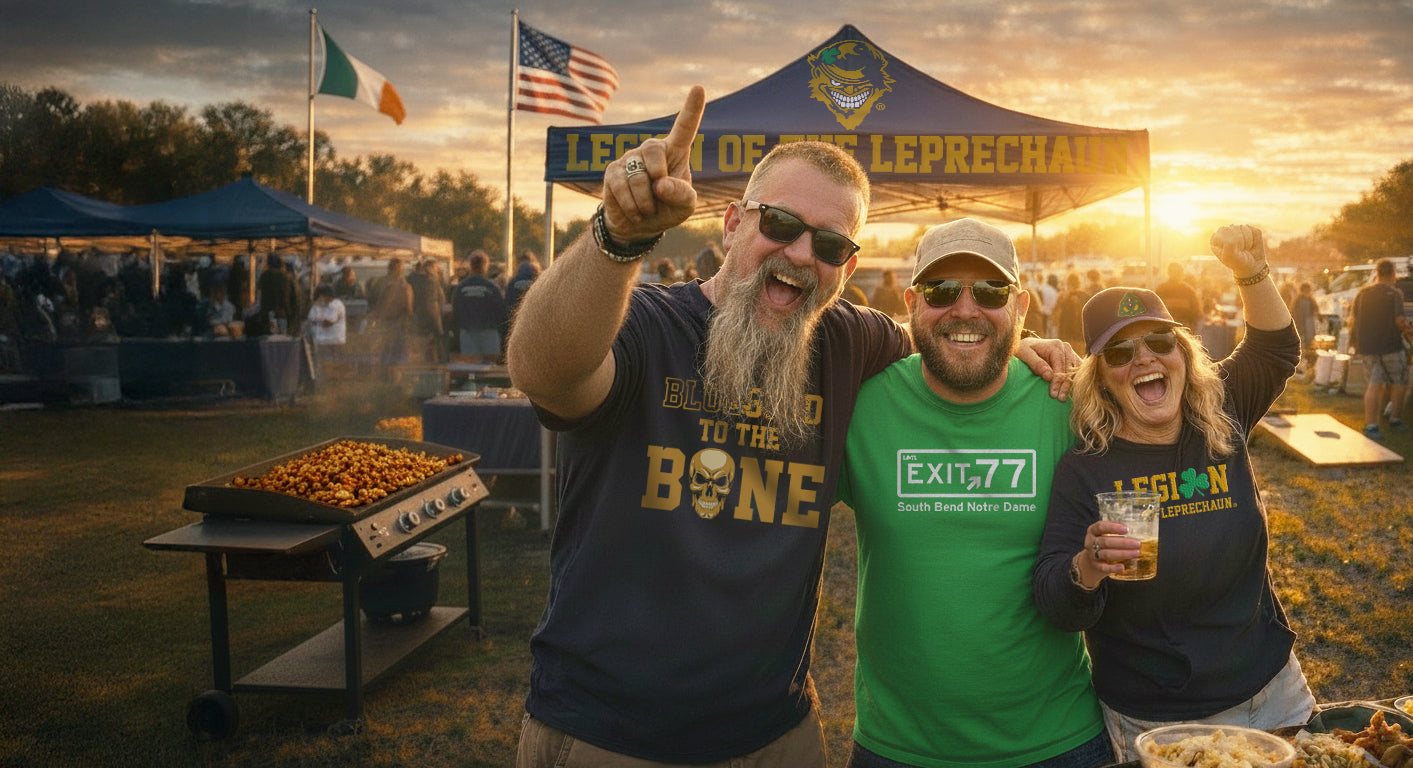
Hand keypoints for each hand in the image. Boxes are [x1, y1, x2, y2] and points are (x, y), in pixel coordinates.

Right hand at [602, 86, 705, 242]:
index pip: (685, 127)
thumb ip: (682, 194)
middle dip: (658, 177)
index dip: (692, 109)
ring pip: (637, 177)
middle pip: (653, 151)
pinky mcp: (612, 170)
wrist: (639, 225)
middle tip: (660, 195)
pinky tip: (635, 211)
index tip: (699, 88)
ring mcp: (630, 158)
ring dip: (646, 201)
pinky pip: (621, 187)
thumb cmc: (668, 209)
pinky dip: (632, 206)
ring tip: (648, 209)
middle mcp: (652, 149)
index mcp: (676, 151)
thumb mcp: (685, 207)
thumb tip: (660, 183)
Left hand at [1015, 336, 1079, 400]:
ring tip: (1063, 398)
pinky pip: (1077, 373)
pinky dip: (1074, 382)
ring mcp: (1071, 354)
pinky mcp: (1072, 361)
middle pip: (1069, 370)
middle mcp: (1066, 349)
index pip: (1060, 366)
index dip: (1057, 381)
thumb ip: (1036, 364)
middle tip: (1060, 399)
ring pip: (1075, 372)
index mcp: (1056, 346)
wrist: (1026, 346)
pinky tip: (1070, 393)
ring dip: (1070, 386)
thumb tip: (1049, 376)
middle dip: (1065, 386)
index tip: (1053, 394)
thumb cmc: (1023, 350)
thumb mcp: (1024, 354)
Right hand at [1084, 521, 1139, 578]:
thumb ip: (1119, 533)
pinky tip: (1122, 567)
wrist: (1093, 558)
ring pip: (1106, 554)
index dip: (1113, 527)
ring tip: (1135, 553)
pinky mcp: (1095, 565)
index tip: (1126, 529)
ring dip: (1121, 554)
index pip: (1101, 526)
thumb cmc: (1105, 543)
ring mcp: (1092, 554)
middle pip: (1105, 541)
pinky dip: (1113, 568)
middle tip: (1137, 543)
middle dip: (1122, 543)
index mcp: (1093, 531)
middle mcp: (1090, 542)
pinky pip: (1103, 567)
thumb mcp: (1107, 534)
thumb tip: (1141, 531)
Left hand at [1209, 224, 1265, 277]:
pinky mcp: (1249, 229)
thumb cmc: (1237, 262)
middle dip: (1240, 241)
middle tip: (1239, 250)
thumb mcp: (1230, 257)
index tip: (1232, 251)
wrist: (1251, 266)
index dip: (1231, 242)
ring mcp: (1238, 229)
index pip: (1222, 231)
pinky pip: (1254, 230)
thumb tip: (1234, 228)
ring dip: (1247, 241)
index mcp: (1215, 238)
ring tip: (1245, 249)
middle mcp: (1225, 232)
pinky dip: (1254, 240)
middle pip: (1234, 228)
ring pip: (1244, 228)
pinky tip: (1251, 245)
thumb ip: (1229, 243)